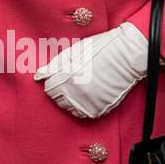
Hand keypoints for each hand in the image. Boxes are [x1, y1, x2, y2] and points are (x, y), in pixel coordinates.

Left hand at [33, 22, 147, 119]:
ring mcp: (87, 101)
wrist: (126, 56)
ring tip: (79, 87)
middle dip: (60, 91)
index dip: (52, 82)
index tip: (58, 78)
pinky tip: (87, 95)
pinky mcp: (98, 108)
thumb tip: (38, 76)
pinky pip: (82, 114)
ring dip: (70, 99)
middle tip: (70, 82)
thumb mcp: (73, 52)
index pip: (49, 88)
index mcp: (66, 76)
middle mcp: (75, 91)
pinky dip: (82, 107)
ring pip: (68, 107)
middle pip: (57, 99)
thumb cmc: (99, 49)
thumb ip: (54, 66)